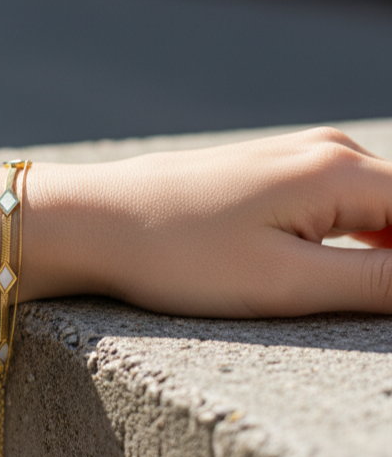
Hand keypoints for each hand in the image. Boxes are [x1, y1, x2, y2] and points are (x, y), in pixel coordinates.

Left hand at [78, 127, 391, 317]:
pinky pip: (339, 204)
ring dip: (385, 252)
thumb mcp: (288, 282)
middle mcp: (326, 152)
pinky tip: (343, 272)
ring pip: (378, 206)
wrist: (95, 220)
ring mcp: (294, 158)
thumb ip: (382, 282)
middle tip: (370, 304)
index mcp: (342, 172)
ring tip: (361, 292)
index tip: (380, 297)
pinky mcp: (268, 174)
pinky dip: (356, 239)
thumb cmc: (180, 254)